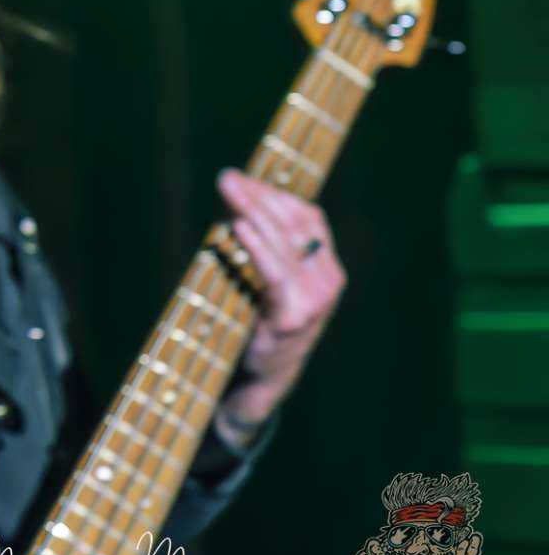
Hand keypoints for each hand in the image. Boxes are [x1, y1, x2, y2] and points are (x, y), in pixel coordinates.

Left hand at [214, 168, 345, 436]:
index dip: (274, 193)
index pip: (307, 216)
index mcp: (326, 266)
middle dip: (258, 196)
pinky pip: (275, 275)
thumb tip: (233, 195)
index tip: (241, 177)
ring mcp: (315, 300)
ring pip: (285, 244)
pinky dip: (257, 249)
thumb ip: (260, 243)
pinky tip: (238, 228)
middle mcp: (328, 279)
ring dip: (253, 212)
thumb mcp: (266, 277)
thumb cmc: (258, 319)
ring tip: (229, 192)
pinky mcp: (292, 318)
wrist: (261, 377)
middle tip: (226, 178)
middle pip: (294, 225)